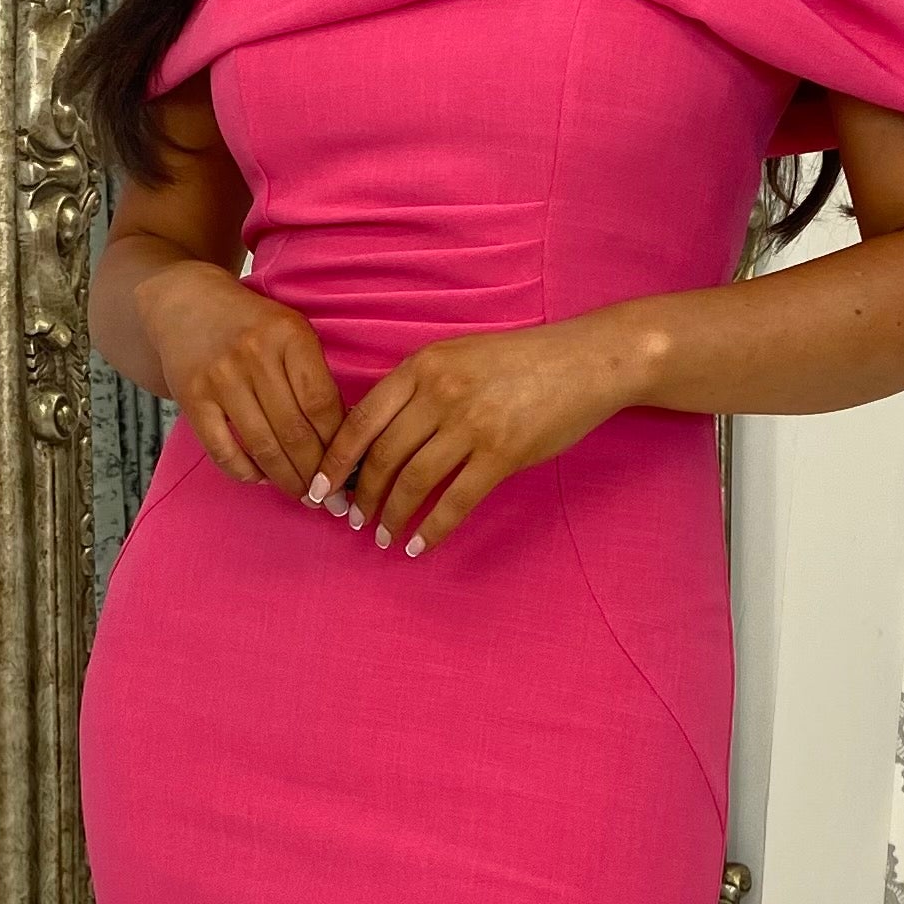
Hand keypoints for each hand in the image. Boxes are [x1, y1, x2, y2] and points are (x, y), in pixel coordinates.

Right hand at [139, 259, 343, 496]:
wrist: (185, 302)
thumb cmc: (250, 323)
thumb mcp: (290, 331)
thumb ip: (313, 375)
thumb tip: (343, 439)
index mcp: (289, 335)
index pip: (322, 404)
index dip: (338, 445)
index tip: (349, 471)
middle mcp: (254, 355)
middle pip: (295, 431)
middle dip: (317, 473)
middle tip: (329, 497)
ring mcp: (220, 377)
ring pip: (262, 445)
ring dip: (286, 479)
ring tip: (301, 495)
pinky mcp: (192, 397)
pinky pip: (222, 450)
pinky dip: (245, 472)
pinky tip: (260, 477)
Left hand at [313, 314, 652, 554]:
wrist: (585, 361)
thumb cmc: (520, 362)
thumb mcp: (457, 357)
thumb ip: (418, 390)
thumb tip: (376, 440)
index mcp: (422, 367)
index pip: (361, 420)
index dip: (334, 461)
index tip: (318, 488)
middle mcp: (440, 393)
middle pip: (383, 456)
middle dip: (362, 495)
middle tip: (354, 520)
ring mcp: (471, 424)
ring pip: (414, 481)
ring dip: (392, 515)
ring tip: (382, 536)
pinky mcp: (502, 453)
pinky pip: (456, 501)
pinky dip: (432, 528)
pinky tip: (419, 545)